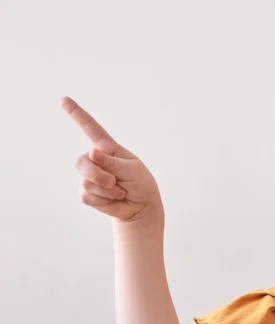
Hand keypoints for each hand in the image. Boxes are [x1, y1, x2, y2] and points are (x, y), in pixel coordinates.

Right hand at [63, 96, 161, 221]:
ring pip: (86, 180)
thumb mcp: (132, 169)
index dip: (77, 114)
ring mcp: (90, 176)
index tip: (64, 100)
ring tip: (119, 190)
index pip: (90, 128)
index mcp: (108, 148)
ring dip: (106, 189)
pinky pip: (87, 195)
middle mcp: (96, 159)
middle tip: (114, 181)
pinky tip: (114, 198)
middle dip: (98, 174)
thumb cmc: (140, 182)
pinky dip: (103, 199)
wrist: (141, 205)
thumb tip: (92, 152)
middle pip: (83, 161)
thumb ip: (112, 162)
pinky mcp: (88, 193)